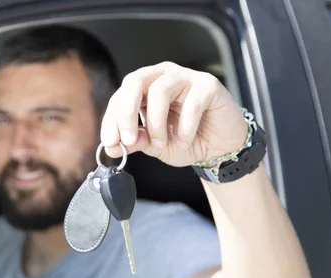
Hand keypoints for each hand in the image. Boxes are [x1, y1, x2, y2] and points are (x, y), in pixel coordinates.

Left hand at [101, 62, 247, 166]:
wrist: (220, 148)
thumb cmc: (186, 140)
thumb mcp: (155, 146)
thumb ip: (135, 142)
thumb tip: (112, 146)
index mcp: (144, 89)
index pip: (120, 97)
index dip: (112, 120)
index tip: (110, 143)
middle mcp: (162, 77)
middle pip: (134, 82)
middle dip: (126, 113)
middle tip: (128, 139)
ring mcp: (185, 77)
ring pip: (160, 90)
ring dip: (156, 123)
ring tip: (162, 144)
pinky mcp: (208, 85)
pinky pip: (192, 102)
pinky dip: (185, 126)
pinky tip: (185, 140)